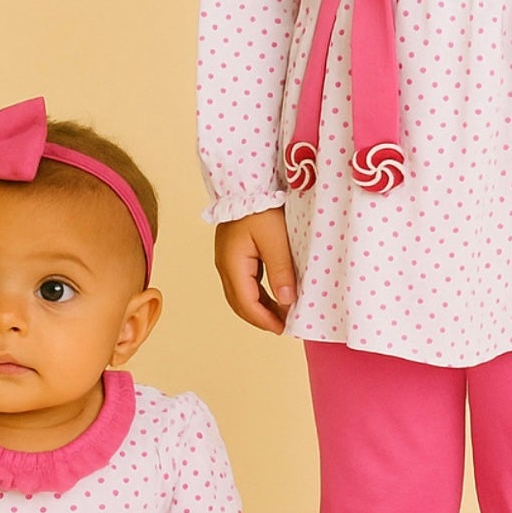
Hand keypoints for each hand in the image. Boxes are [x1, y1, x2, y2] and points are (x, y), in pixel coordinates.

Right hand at [214, 208, 296, 333]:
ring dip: (259, 308)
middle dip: (260, 318)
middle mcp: (225, 266)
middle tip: (283, 326)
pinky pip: (243, 283)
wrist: (247, 184)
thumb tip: (287, 302)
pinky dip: (257, 295)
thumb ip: (281, 272)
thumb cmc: (261, 208)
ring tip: (280, 315)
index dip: (265, 320)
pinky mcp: (233, 254)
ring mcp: (226, 260)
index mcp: (232, 264)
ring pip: (240, 295)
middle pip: (239, 303)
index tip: (284, 328)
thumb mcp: (276, 240)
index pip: (246, 304)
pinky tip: (273, 296)